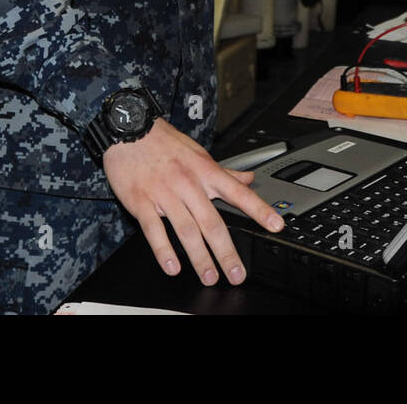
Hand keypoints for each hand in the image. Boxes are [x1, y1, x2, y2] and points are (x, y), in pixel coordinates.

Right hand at [103, 118, 283, 286]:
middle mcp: (189, 184)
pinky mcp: (141, 202)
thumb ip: (224, 172)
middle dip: (226, 251)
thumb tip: (248, 179)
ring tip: (209, 276)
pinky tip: (173, 267)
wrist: (130, 130)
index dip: (260, 210)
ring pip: (187, 230)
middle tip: (236, 274)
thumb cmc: (165, 143)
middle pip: (213, 223)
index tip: (276, 226)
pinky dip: (164, 251)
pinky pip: (154, 230)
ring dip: (200, 257)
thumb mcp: (199, 154)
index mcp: (206, 172)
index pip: (239, 194)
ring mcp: (165, 194)